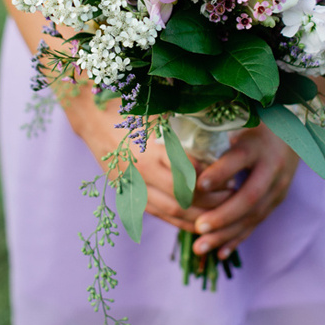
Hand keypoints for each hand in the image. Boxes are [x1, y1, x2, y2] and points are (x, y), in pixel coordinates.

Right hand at [66, 90, 231, 232]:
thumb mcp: (158, 109)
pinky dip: (178, 220)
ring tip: (221, 209)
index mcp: (150, 150)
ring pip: (171, 211)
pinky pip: (156, 214)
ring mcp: (131, 186)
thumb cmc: (129, 104)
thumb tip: (219, 119)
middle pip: (182, 198)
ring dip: (197, 214)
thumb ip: (184, 121)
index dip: (211, 179)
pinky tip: (197, 219)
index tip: (230, 175)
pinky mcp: (126, 193)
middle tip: (232, 194)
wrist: (92, 113)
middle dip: (210, 201)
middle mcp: (140, 173)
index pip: (187, 175)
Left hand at [191, 122, 299, 258]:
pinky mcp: (278, 199)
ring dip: (227, 233)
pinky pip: (257, 222)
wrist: (295, 129)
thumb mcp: (239, 120)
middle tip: (199, 227)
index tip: (199, 184)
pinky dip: (238, 238)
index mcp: (258, 143)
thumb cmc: (255, 121)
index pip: (239, 158)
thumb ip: (214, 131)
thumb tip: (179, 143)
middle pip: (250, 195)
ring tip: (201, 246)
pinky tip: (220, 252)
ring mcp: (279, 186)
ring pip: (254, 215)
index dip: (221, 171)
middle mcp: (272, 167)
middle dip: (224, 215)